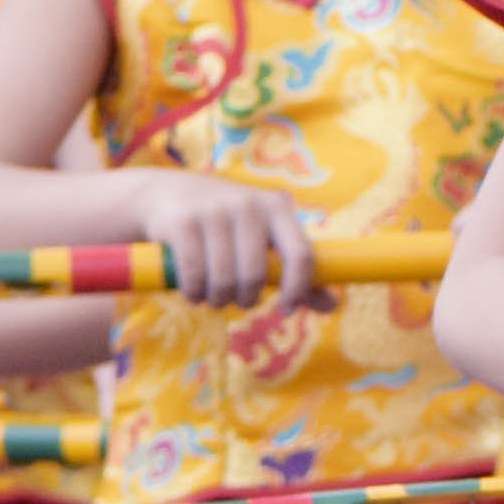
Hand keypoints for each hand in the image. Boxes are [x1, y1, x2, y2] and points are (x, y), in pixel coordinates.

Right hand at [129, 173, 317, 309]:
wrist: (170, 194)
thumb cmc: (230, 227)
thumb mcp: (265, 239)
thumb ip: (296, 271)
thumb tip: (333, 305)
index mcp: (277, 209)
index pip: (302, 255)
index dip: (298, 290)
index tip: (286, 309)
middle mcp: (249, 205)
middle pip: (255, 275)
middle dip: (245, 299)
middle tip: (235, 300)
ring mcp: (214, 211)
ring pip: (223, 280)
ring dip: (217, 300)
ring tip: (212, 297)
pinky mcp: (183, 222)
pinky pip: (193, 275)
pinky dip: (194, 293)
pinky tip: (193, 292)